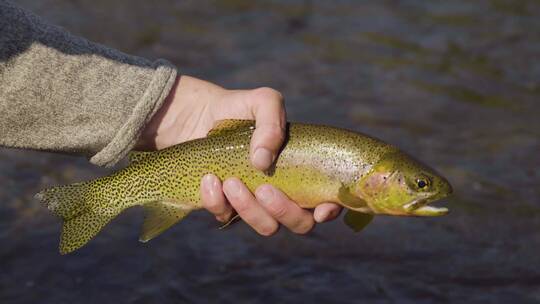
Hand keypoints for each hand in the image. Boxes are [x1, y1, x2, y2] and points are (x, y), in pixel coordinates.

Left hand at [137, 75, 341, 234]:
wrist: (198, 115)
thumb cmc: (239, 108)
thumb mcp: (262, 102)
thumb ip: (272, 122)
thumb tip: (263, 162)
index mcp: (302, 170)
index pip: (327, 200)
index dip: (330, 210)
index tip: (319, 209)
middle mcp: (285, 192)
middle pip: (300, 223)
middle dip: (284, 211)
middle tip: (264, 188)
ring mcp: (256, 203)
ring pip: (267, 227)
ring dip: (250, 209)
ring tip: (229, 180)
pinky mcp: (227, 207)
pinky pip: (227, 218)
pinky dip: (217, 202)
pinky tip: (209, 179)